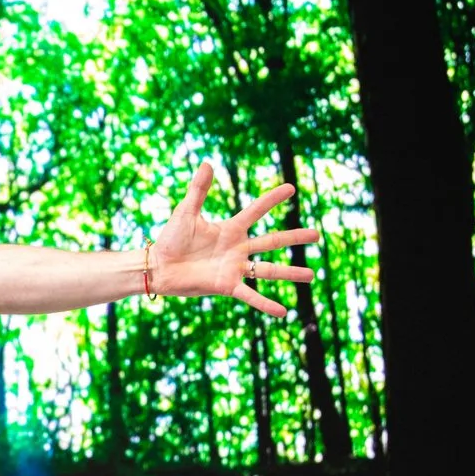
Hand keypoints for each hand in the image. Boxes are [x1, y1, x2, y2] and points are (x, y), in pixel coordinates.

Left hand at [150, 164, 317, 316]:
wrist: (158, 266)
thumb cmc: (170, 238)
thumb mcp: (186, 212)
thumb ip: (198, 190)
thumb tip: (206, 163)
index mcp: (230, 229)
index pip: (256, 211)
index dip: (272, 199)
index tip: (291, 188)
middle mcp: (237, 248)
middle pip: (272, 241)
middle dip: (294, 237)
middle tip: (317, 234)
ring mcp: (234, 268)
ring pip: (268, 270)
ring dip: (290, 273)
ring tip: (311, 275)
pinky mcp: (226, 286)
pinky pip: (250, 295)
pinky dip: (265, 304)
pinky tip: (283, 312)